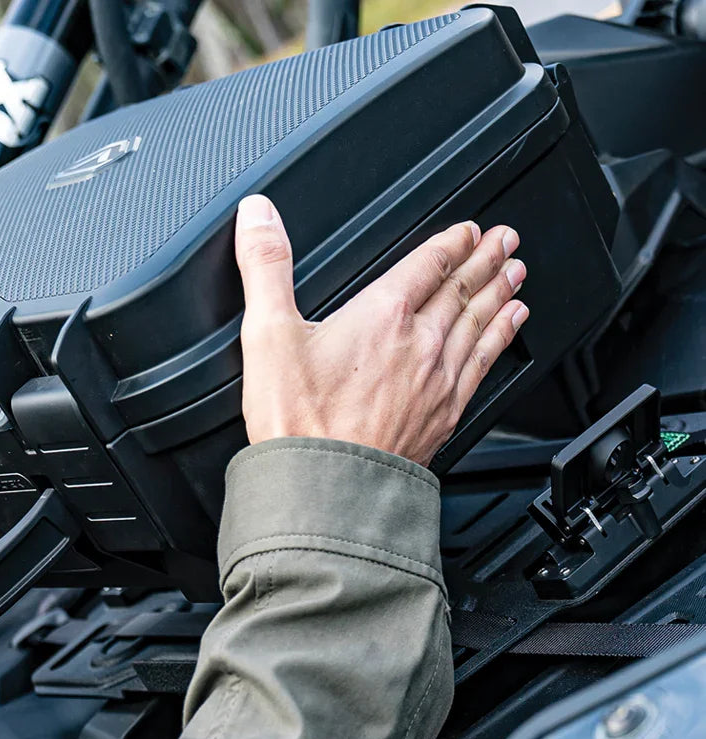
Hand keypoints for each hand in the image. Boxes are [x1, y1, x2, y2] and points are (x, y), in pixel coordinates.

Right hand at [234, 194, 528, 466]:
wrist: (327, 487)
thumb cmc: (298, 420)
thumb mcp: (267, 333)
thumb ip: (265, 266)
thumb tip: (258, 214)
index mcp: (383, 314)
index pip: (429, 264)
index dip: (452, 241)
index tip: (470, 229)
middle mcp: (420, 342)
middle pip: (463, 289)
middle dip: (487, 260)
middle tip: (506, 240)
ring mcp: (438, 379)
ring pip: (480, 322)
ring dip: (501, 292)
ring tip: (517, 272)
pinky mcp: (445, 413)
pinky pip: (485, 362)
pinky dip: (502, 337)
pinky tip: (511, 327)